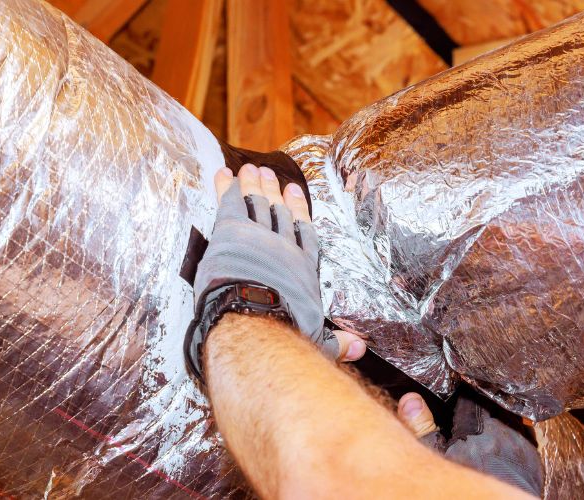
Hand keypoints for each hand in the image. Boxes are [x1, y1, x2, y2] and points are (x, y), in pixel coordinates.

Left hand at [188, 164, 365, 376]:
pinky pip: (230, 203)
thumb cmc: (288, 333)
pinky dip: (226, 187)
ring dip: (252, 185)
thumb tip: (359, 349)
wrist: (256, 320)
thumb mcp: (318, 340)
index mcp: (302, 268)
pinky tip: (223, 174)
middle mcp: (282, 247)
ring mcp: (258, 236)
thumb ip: (337, 342)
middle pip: (278, 213)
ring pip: (255, 204)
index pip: (303, 233)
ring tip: (250, 170)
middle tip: (269, 175)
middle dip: (273, 193)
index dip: (298, 211)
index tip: (294, 193)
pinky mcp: (232, 232)